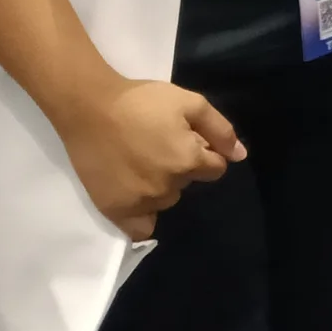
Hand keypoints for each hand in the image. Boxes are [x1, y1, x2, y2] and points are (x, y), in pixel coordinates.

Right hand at [56, 78, 240, 239]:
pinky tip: (138, 198)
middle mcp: (168, 186)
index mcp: (189, 161)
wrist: (90, 108)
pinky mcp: (115, 210)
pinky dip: (144, 217)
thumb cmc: (143, 101)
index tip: (186, 139)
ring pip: (166, 200)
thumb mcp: (191, 103)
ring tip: (141, 162)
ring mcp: (140, 201)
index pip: (216, 169)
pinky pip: (140, 228)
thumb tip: (240, 156)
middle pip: (188, 183)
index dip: (205, 153)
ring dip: (161, 186)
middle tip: (157, 146)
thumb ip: (221, 131)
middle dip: (182, 167)